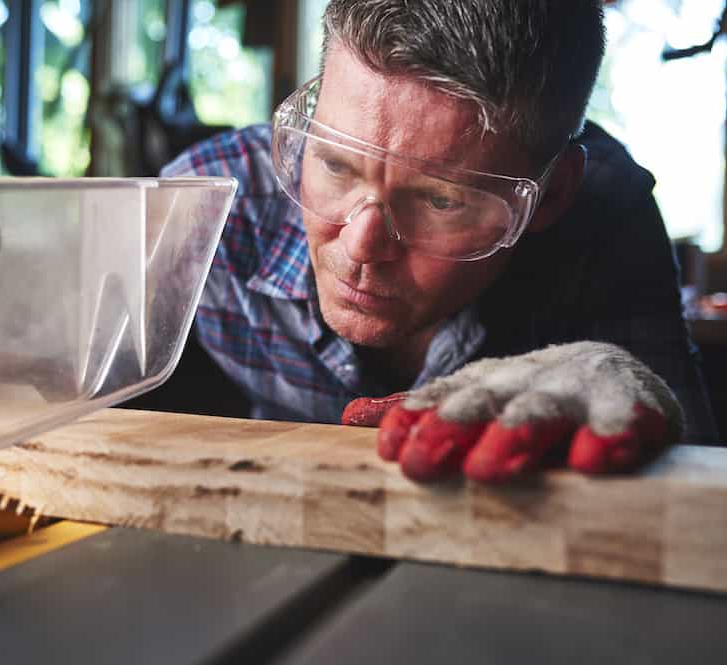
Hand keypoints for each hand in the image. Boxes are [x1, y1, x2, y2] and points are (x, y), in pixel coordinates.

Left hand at [342, 342, 682, 482]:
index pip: (438, 399)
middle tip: (422, 463)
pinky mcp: (632, 405)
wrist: (616, 376)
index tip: (388, 449)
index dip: (412, 420)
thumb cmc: (528, 401)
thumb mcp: (475, 404)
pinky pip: (622, 420)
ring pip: (540, 410)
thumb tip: (347, 418)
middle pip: (481, 402)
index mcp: (481, 383)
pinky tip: (593, 458)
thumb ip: (422, 415)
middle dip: (449, 428)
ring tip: (488, 465)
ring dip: (512, 434)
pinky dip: (609, 435)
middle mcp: (521, 380)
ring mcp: (576, 389)